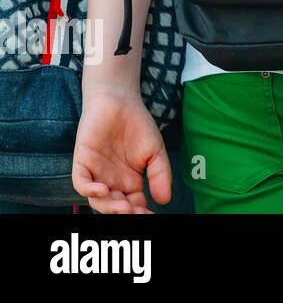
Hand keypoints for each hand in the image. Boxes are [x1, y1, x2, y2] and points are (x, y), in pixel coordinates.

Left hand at [72, 88, 169, 213]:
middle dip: (124, 213)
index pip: (134, 206)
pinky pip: (81, 183)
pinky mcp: (82, 162)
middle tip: (135, 213)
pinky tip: (103, 190)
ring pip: (97, 200)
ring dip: (108, 206)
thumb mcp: (156, 152)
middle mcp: (111, 183)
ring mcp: (96, 174)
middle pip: (114, 207)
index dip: (140, 214)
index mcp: (129, 183)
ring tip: (123, 206)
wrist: (120, 102)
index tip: (151, 216)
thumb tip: (165, 200)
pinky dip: (89, 190)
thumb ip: (161, 175)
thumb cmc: (138, 126)